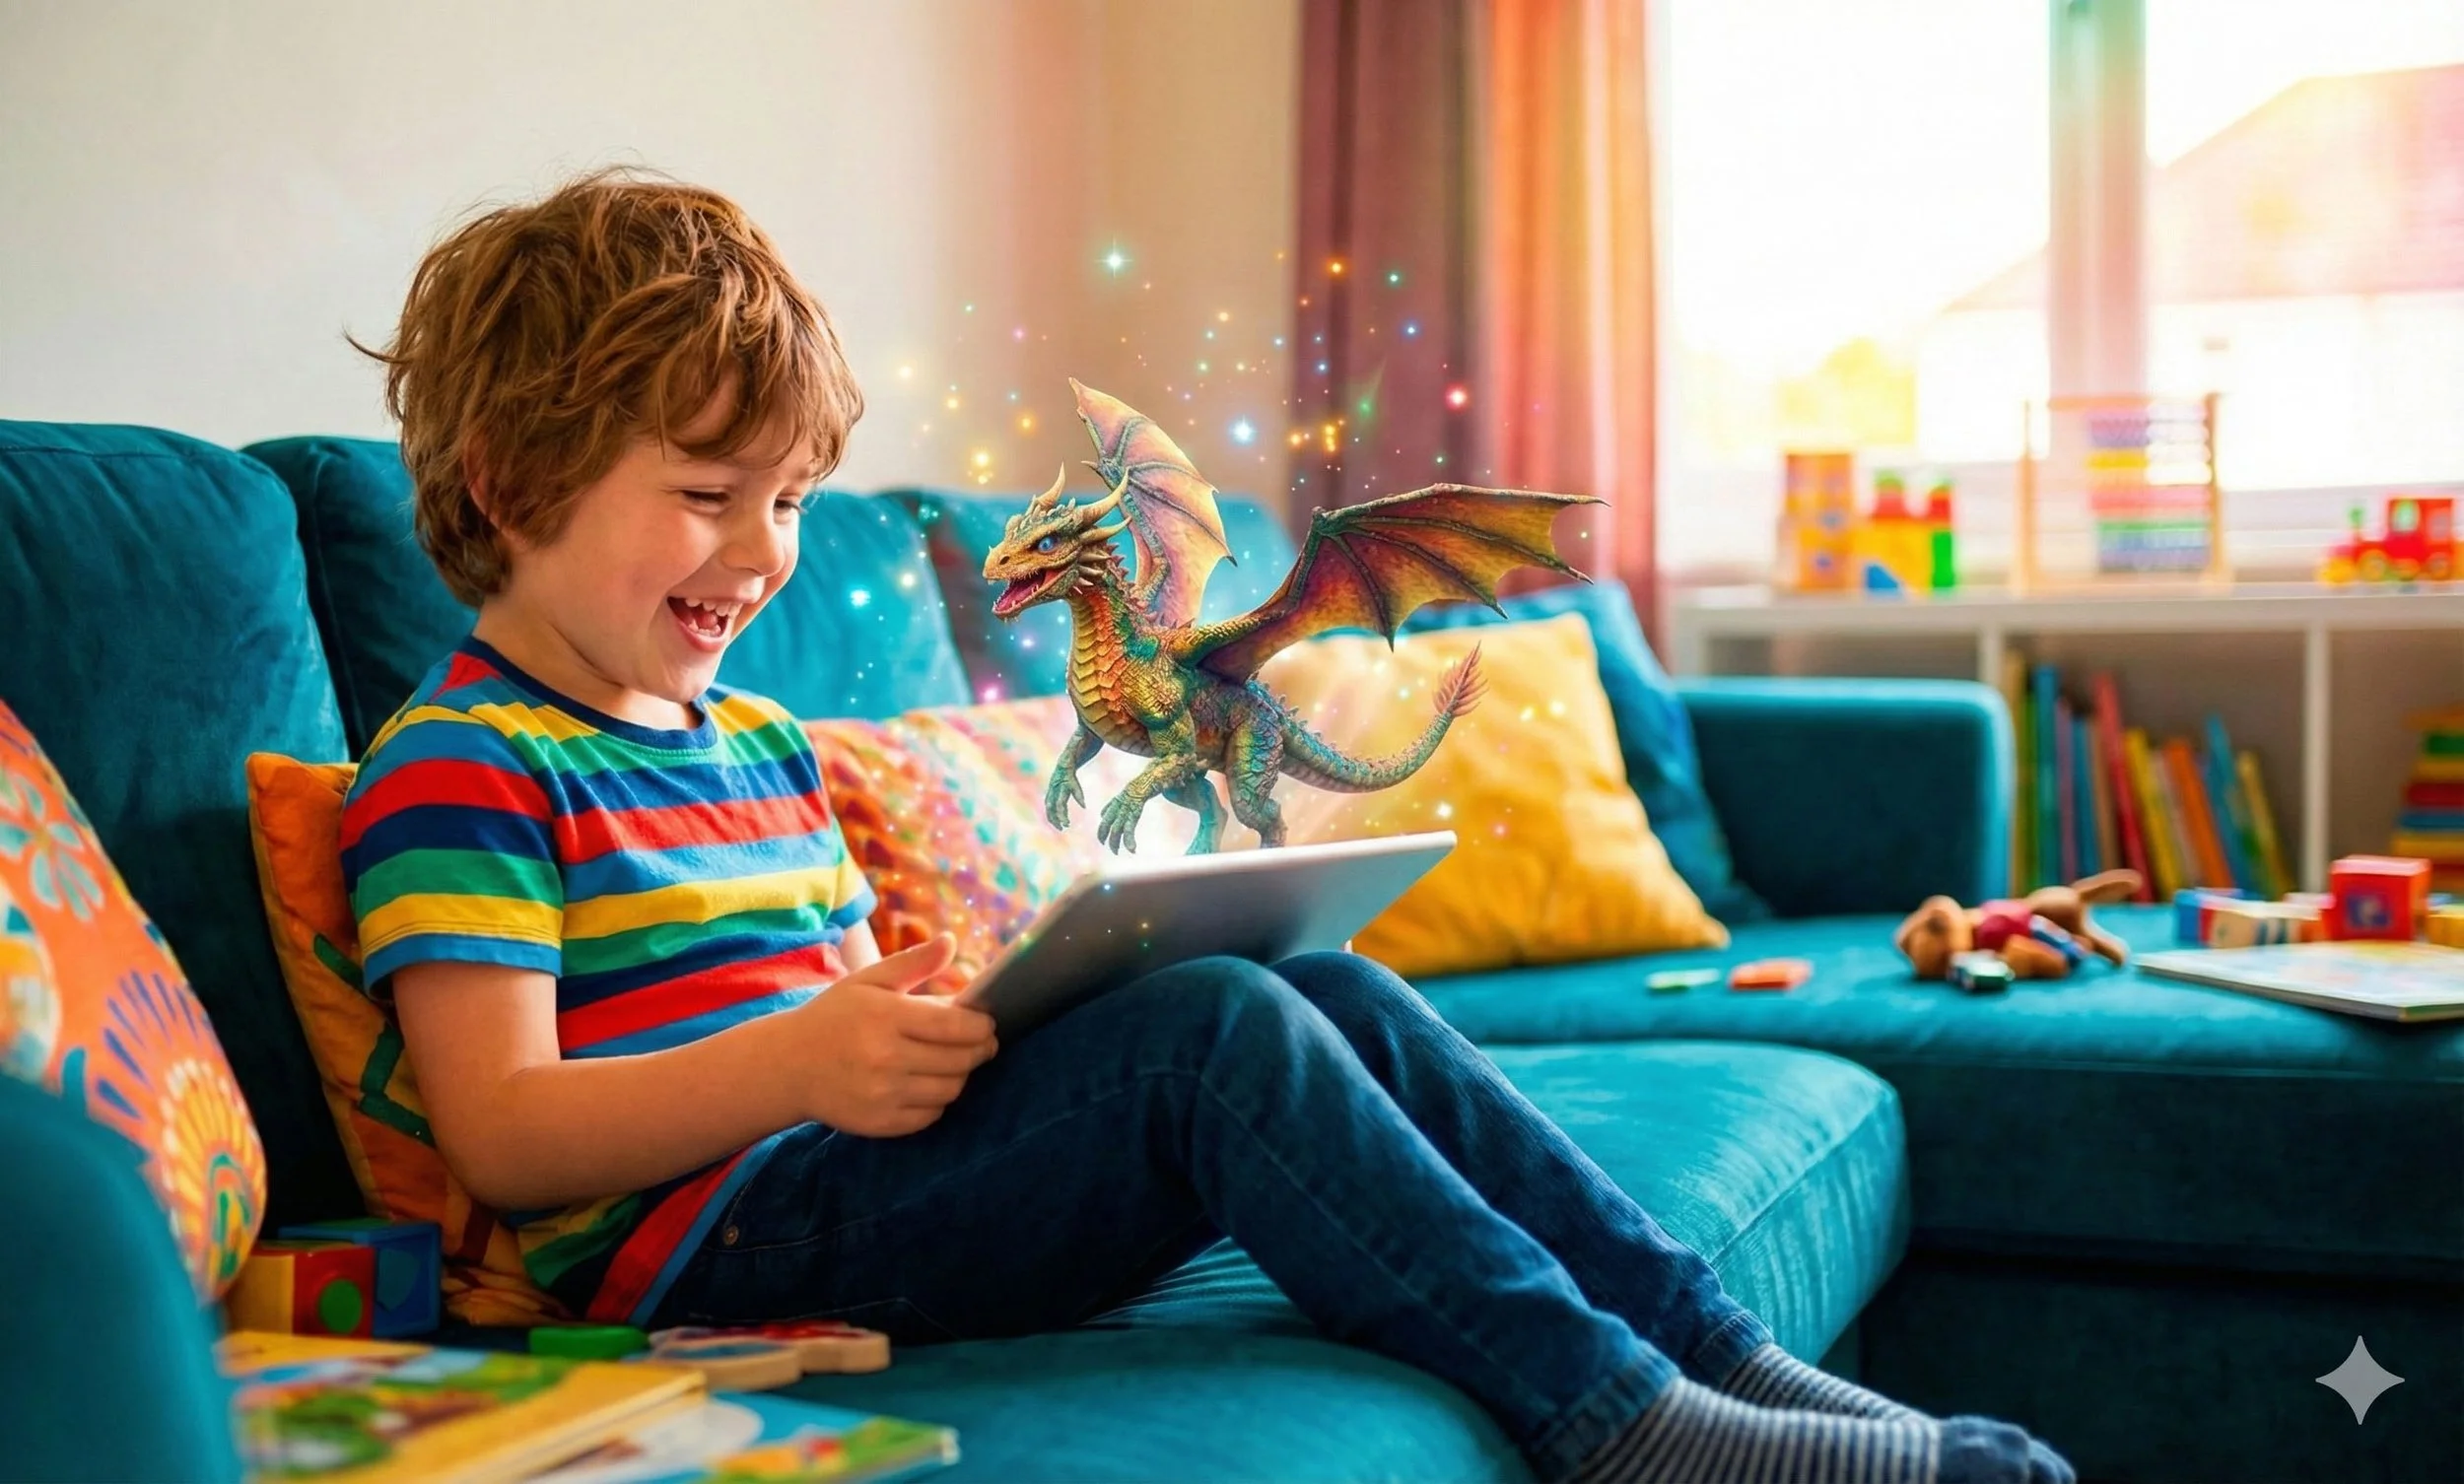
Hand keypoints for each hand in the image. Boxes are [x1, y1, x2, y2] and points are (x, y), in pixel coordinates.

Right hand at [781, 935, 997, 1136]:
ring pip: (950, 1090)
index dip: (982, 1026)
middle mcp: (885, 1058)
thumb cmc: (834, 1016)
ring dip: (961, 1075)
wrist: (787, 1066)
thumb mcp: (868, 980)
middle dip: (980, 1050)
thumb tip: (951, 941)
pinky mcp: (879, 1122)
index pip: (955, 1025)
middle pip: (960, 1060)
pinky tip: (930, 1084)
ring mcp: (882, 1094)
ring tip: (956, 1062)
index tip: (988, 1023)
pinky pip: (931, 1115)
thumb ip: (913, 962)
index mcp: (886, 1016)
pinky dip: (938, 1100)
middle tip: (982, 1043)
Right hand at [1046, 766, 1085, 829]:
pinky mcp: (1048, 796)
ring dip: (1053, 819)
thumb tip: (1084, 807)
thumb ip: (1079, 795)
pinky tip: (1056, 821)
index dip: (1062, 815)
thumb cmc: (1070, 776)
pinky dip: (1051, 815)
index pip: (1060, 805)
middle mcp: (1052, 793)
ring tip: (1060, 827)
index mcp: (1059, 790)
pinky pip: (1048, 808)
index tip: (1067, 824)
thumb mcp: (1075, 785)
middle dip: (1056, 820)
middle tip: (1062, 828)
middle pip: (1051, 809)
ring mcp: (1049, 794)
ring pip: (1048, 809)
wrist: (1062, 766)